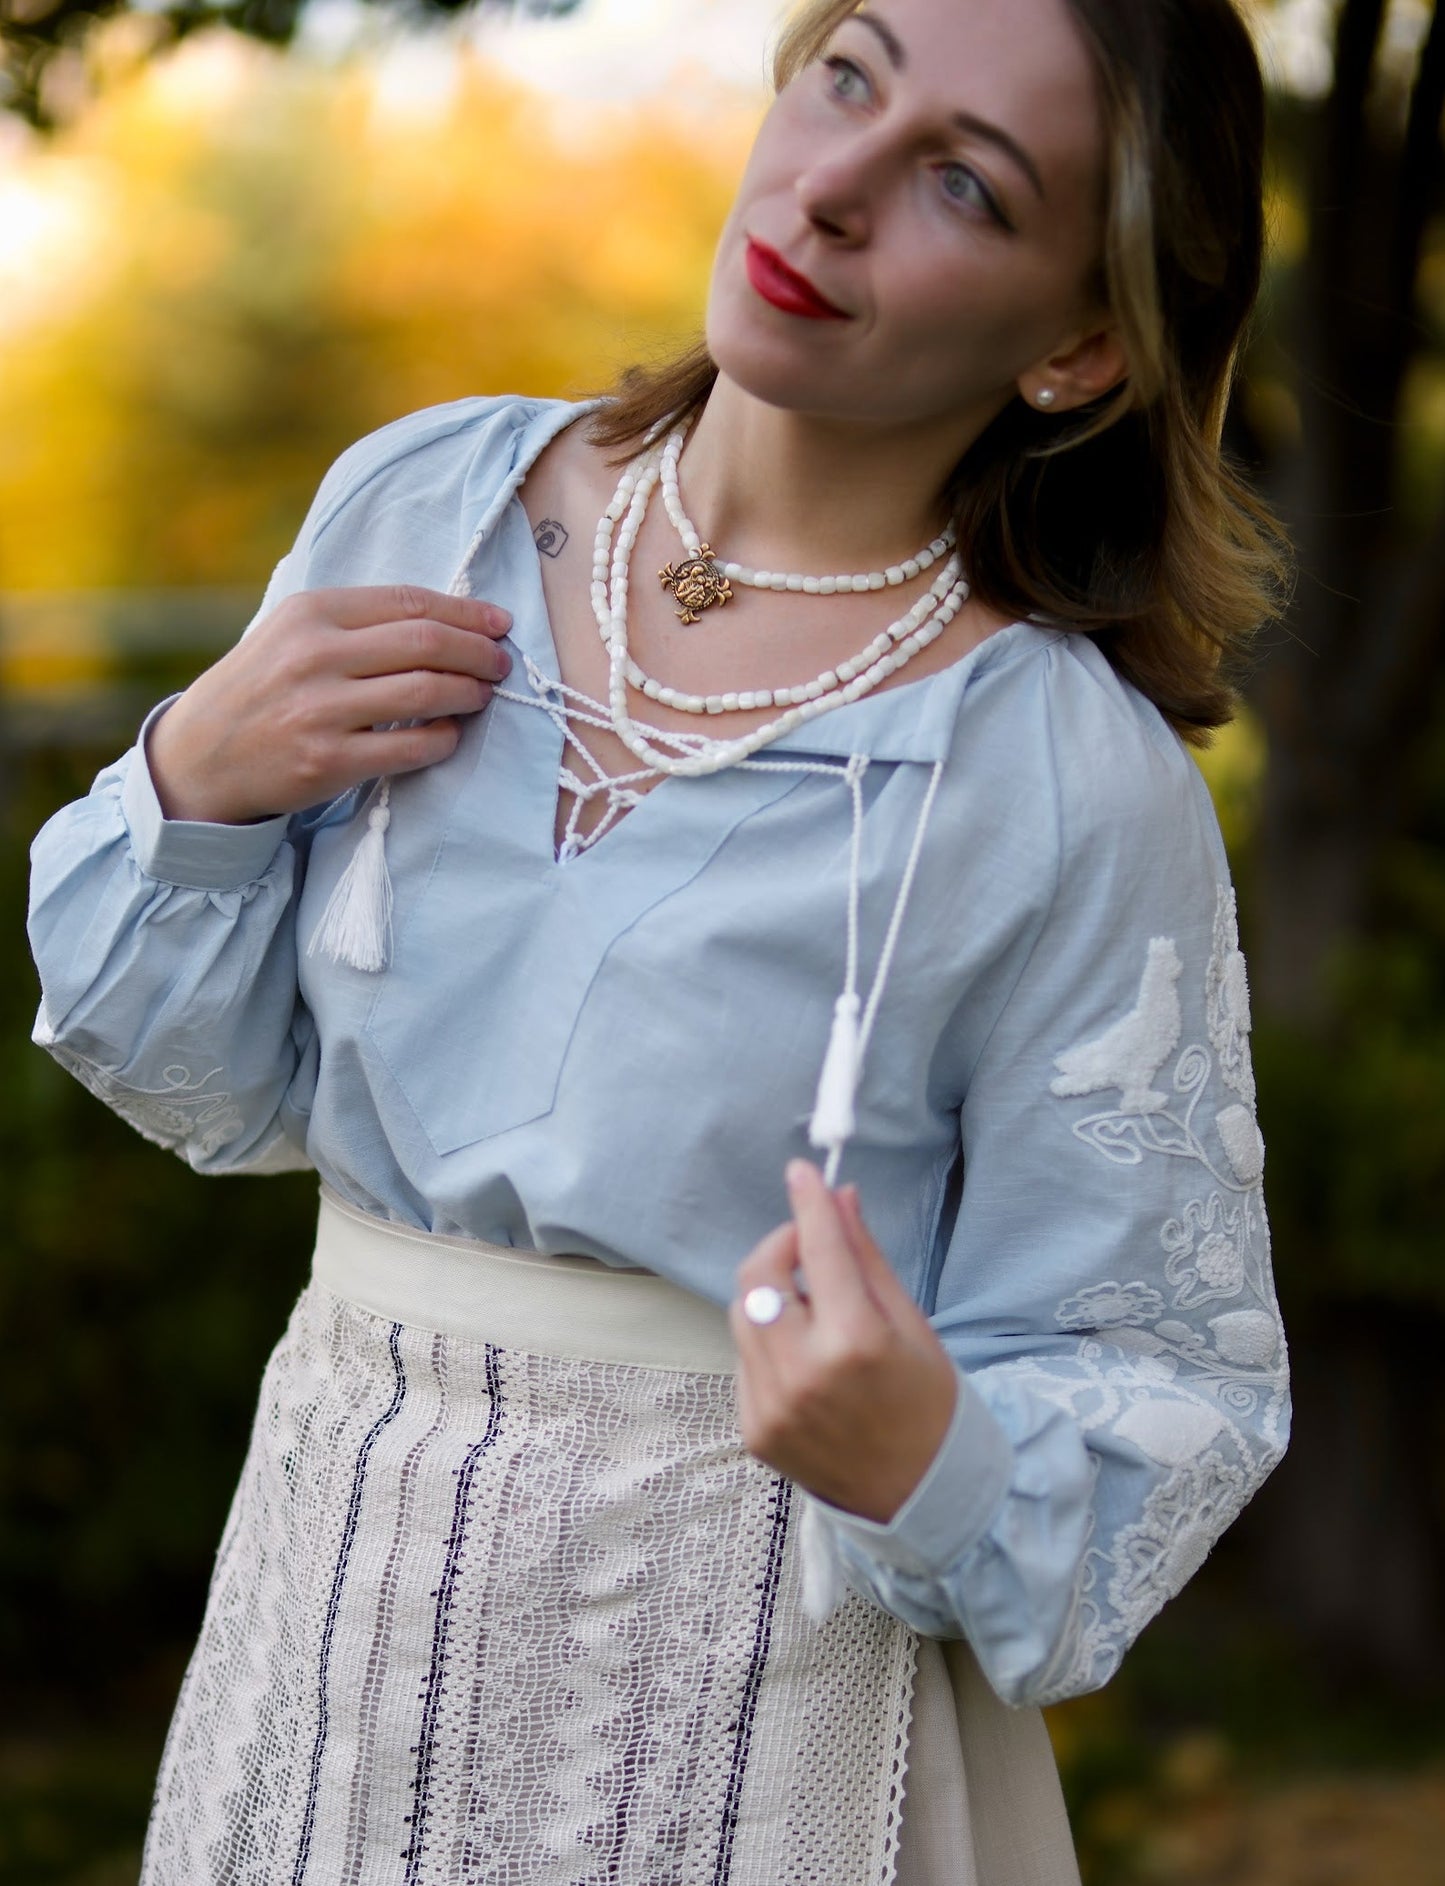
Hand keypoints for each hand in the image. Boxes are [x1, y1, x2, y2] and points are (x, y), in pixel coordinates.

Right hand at [145, 584, 513, 823]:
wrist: (200, 757)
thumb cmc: (259, 689)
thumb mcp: (291, 634)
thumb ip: (355, 622)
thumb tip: (444, 618)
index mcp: (311, 612)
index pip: (410, 602)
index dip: (465, 612)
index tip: (498, 623)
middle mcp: (315, 655)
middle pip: (427, 643)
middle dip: (478, 651)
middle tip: (499, 663)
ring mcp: (320, 710)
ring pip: (425, 692)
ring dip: (469, 693)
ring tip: (481, 695)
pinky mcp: (327, 762)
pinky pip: (410, 748)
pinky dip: (443, 739)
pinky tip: (449, 734)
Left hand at [730, 1159, 957, 1524]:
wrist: (922, 1496)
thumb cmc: (928, 1403)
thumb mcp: (910, 1325)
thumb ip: (866, 1259)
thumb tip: (839, 1197)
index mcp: (855, 1342)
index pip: (817, 1250)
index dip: (807, 1204)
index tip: (801, 1172)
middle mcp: (804, 1373)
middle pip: (759, 1276)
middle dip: (780, 1248)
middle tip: (809, 1248)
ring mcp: (772, 1406)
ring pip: (745, 1315)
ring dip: (774, 1298)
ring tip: (816, 1313)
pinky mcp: (754, 1429)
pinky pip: (746, 1360)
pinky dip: (771, 1344)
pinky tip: (808, 1362)